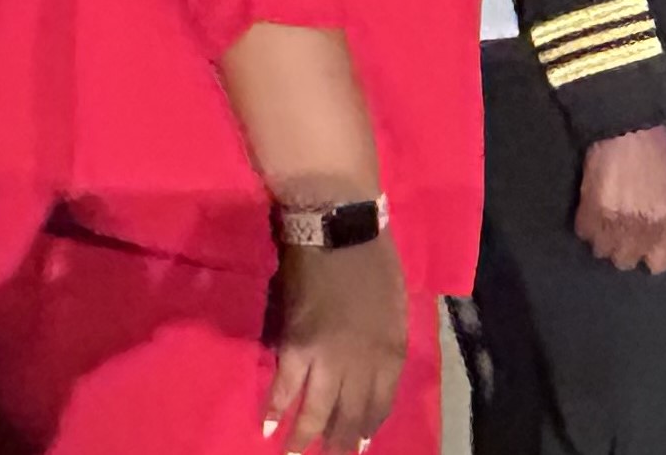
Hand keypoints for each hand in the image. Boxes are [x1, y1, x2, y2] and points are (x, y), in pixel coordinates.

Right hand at [265, 238, 409, 451]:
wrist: (341, 232)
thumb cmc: (375, 263)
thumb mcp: (398, 308)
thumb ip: (387, 345)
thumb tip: (373, 375)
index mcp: (392, 352)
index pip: (381, 404)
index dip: (368, 426)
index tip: (360, 443)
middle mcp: (363, 364)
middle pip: (350, 414)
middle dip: (340, 444)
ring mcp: (328, 358)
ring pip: (317, 410)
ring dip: (305, 439)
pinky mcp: (296, 347)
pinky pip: (284, 387)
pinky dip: (275, 408)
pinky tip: (267, 427)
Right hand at [575, 124, 665, 272]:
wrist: (628, 128)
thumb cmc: (661, 154)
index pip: (658, 263)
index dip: (652, 254)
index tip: (648, 243)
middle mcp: (642, 228)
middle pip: (626, 261)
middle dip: (626, 248)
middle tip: (626, 230)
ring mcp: (613, 222)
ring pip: (602, 251)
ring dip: (605, 239)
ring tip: (608, 221)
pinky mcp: (588, 211)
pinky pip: (584, 234)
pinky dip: (589, 226)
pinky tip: (595, 210)